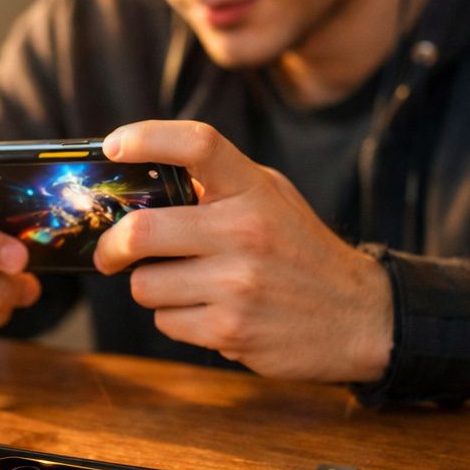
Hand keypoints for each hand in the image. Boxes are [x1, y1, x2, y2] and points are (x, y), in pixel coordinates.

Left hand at [93, 120, 390, 382]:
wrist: (359, 317)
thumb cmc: (300, 251)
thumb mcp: (272, 198)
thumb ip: (219, 185)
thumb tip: (142, 180)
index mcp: (254, 190)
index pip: (197, 145)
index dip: (147, 138)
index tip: (113, 147)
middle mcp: (245, 233)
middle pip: (142, 230)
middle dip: (112, 246)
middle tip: (110, 253)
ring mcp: (238, 285)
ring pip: (145, 285)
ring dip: (153, 288)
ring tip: (187, 285)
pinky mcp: (231, 331)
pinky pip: (166, 322)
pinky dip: (176, 319)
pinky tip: (209, 311)